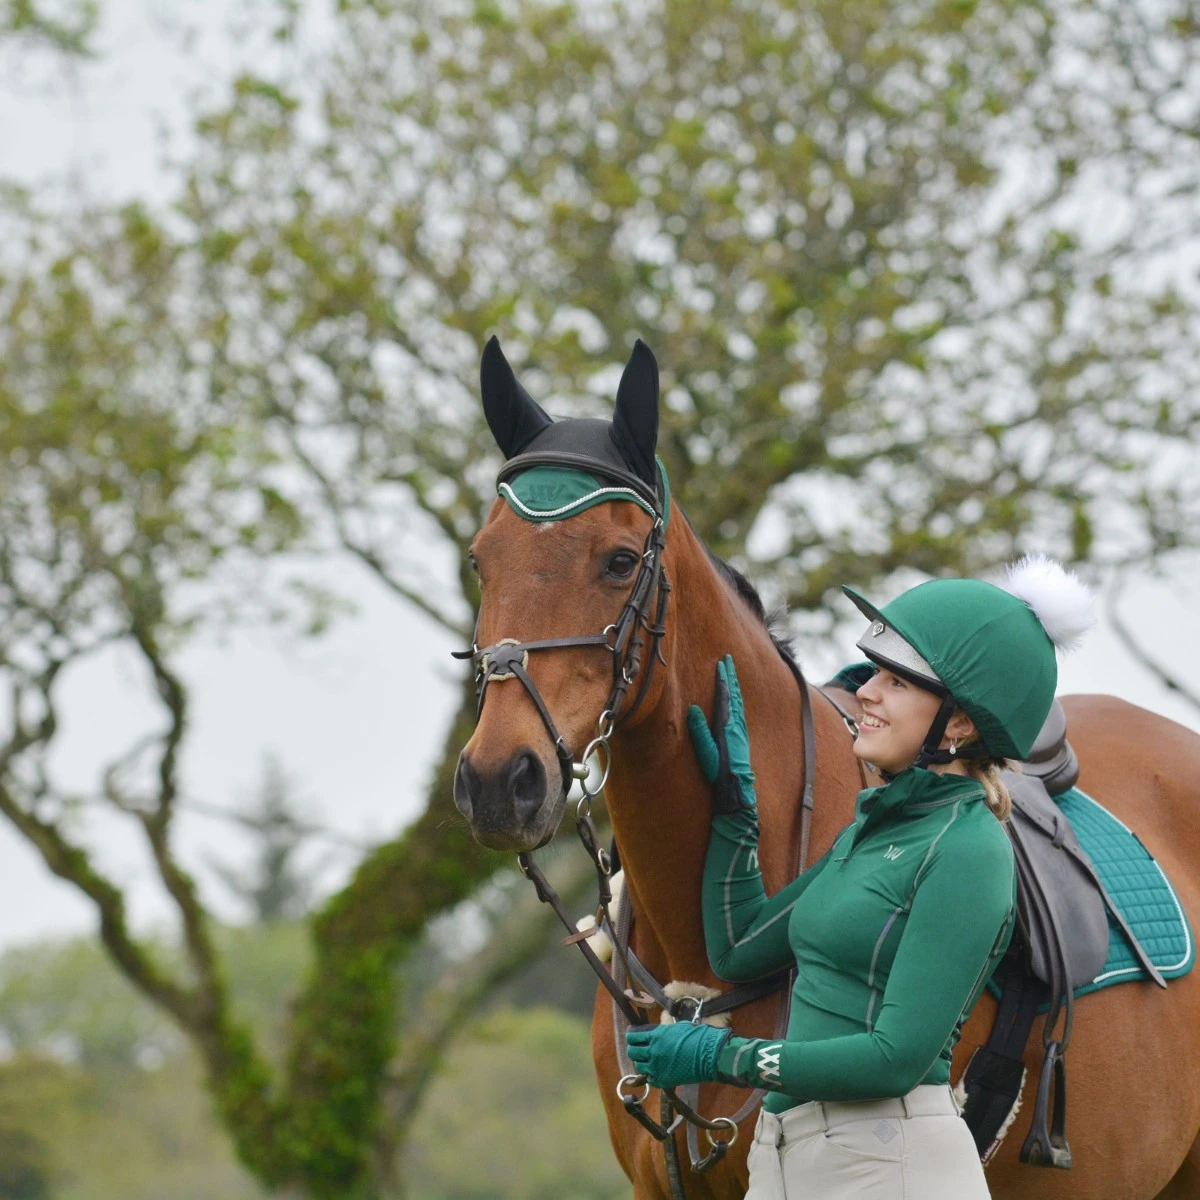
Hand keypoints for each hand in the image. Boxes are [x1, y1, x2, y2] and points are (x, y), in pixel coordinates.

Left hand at [625, 1021, 731, 1089]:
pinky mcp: (664, 1081)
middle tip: (638, 1048)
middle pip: (632, 1052)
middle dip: (634, 1049)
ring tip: (649, 1061)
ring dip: (642, 1063)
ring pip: (639, 1067)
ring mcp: (657, 1067)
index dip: (631, 1036)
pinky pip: (650, 1080)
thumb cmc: (697, 1037)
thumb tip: (655, 1034)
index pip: (633, 1036)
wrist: (710, 1055)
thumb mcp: (677, 1028)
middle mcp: (653, 1051)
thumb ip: (662, 1032)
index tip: (632, 1036)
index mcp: (656, 1036)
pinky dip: (651, 1076)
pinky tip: (657, 1072)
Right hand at [687, 654, 756, 813]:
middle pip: (734, 695)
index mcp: (727, 727)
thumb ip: (700, 731)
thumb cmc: (719, 772)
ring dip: (735, 685)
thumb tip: (694, 709)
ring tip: (732, 672)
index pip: (724, 697)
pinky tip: (736, 698)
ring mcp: (741, 731)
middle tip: (729, 659)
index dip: (723, 680)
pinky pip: (740, 711)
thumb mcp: (706, 752)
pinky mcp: (742, 737)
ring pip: (738, 702)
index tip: (721, 663)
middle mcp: (736, 726)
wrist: (737, 789)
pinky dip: (737, 698)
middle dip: (731, 676)